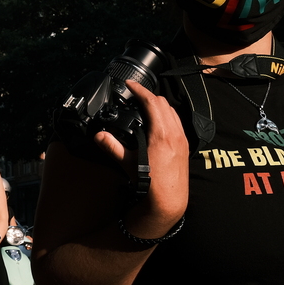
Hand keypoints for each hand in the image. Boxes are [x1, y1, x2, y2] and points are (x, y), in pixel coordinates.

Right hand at [93, 79, 189, 236]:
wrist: (170, 201)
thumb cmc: (151, 185)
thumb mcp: (128, 164)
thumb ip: (112, 147)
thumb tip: (99, 135)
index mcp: (161, 134)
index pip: (151, 102)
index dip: (140, 89)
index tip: (130, 83)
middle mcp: (174, 133)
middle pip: (163, 103)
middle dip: (148, 94)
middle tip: (134, 93)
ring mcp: (182, 139)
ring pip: (172, 111)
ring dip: (158, 103)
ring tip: (144, 103)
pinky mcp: (184, 145)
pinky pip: (177, 121)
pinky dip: (166, 114)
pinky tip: (157, 120)